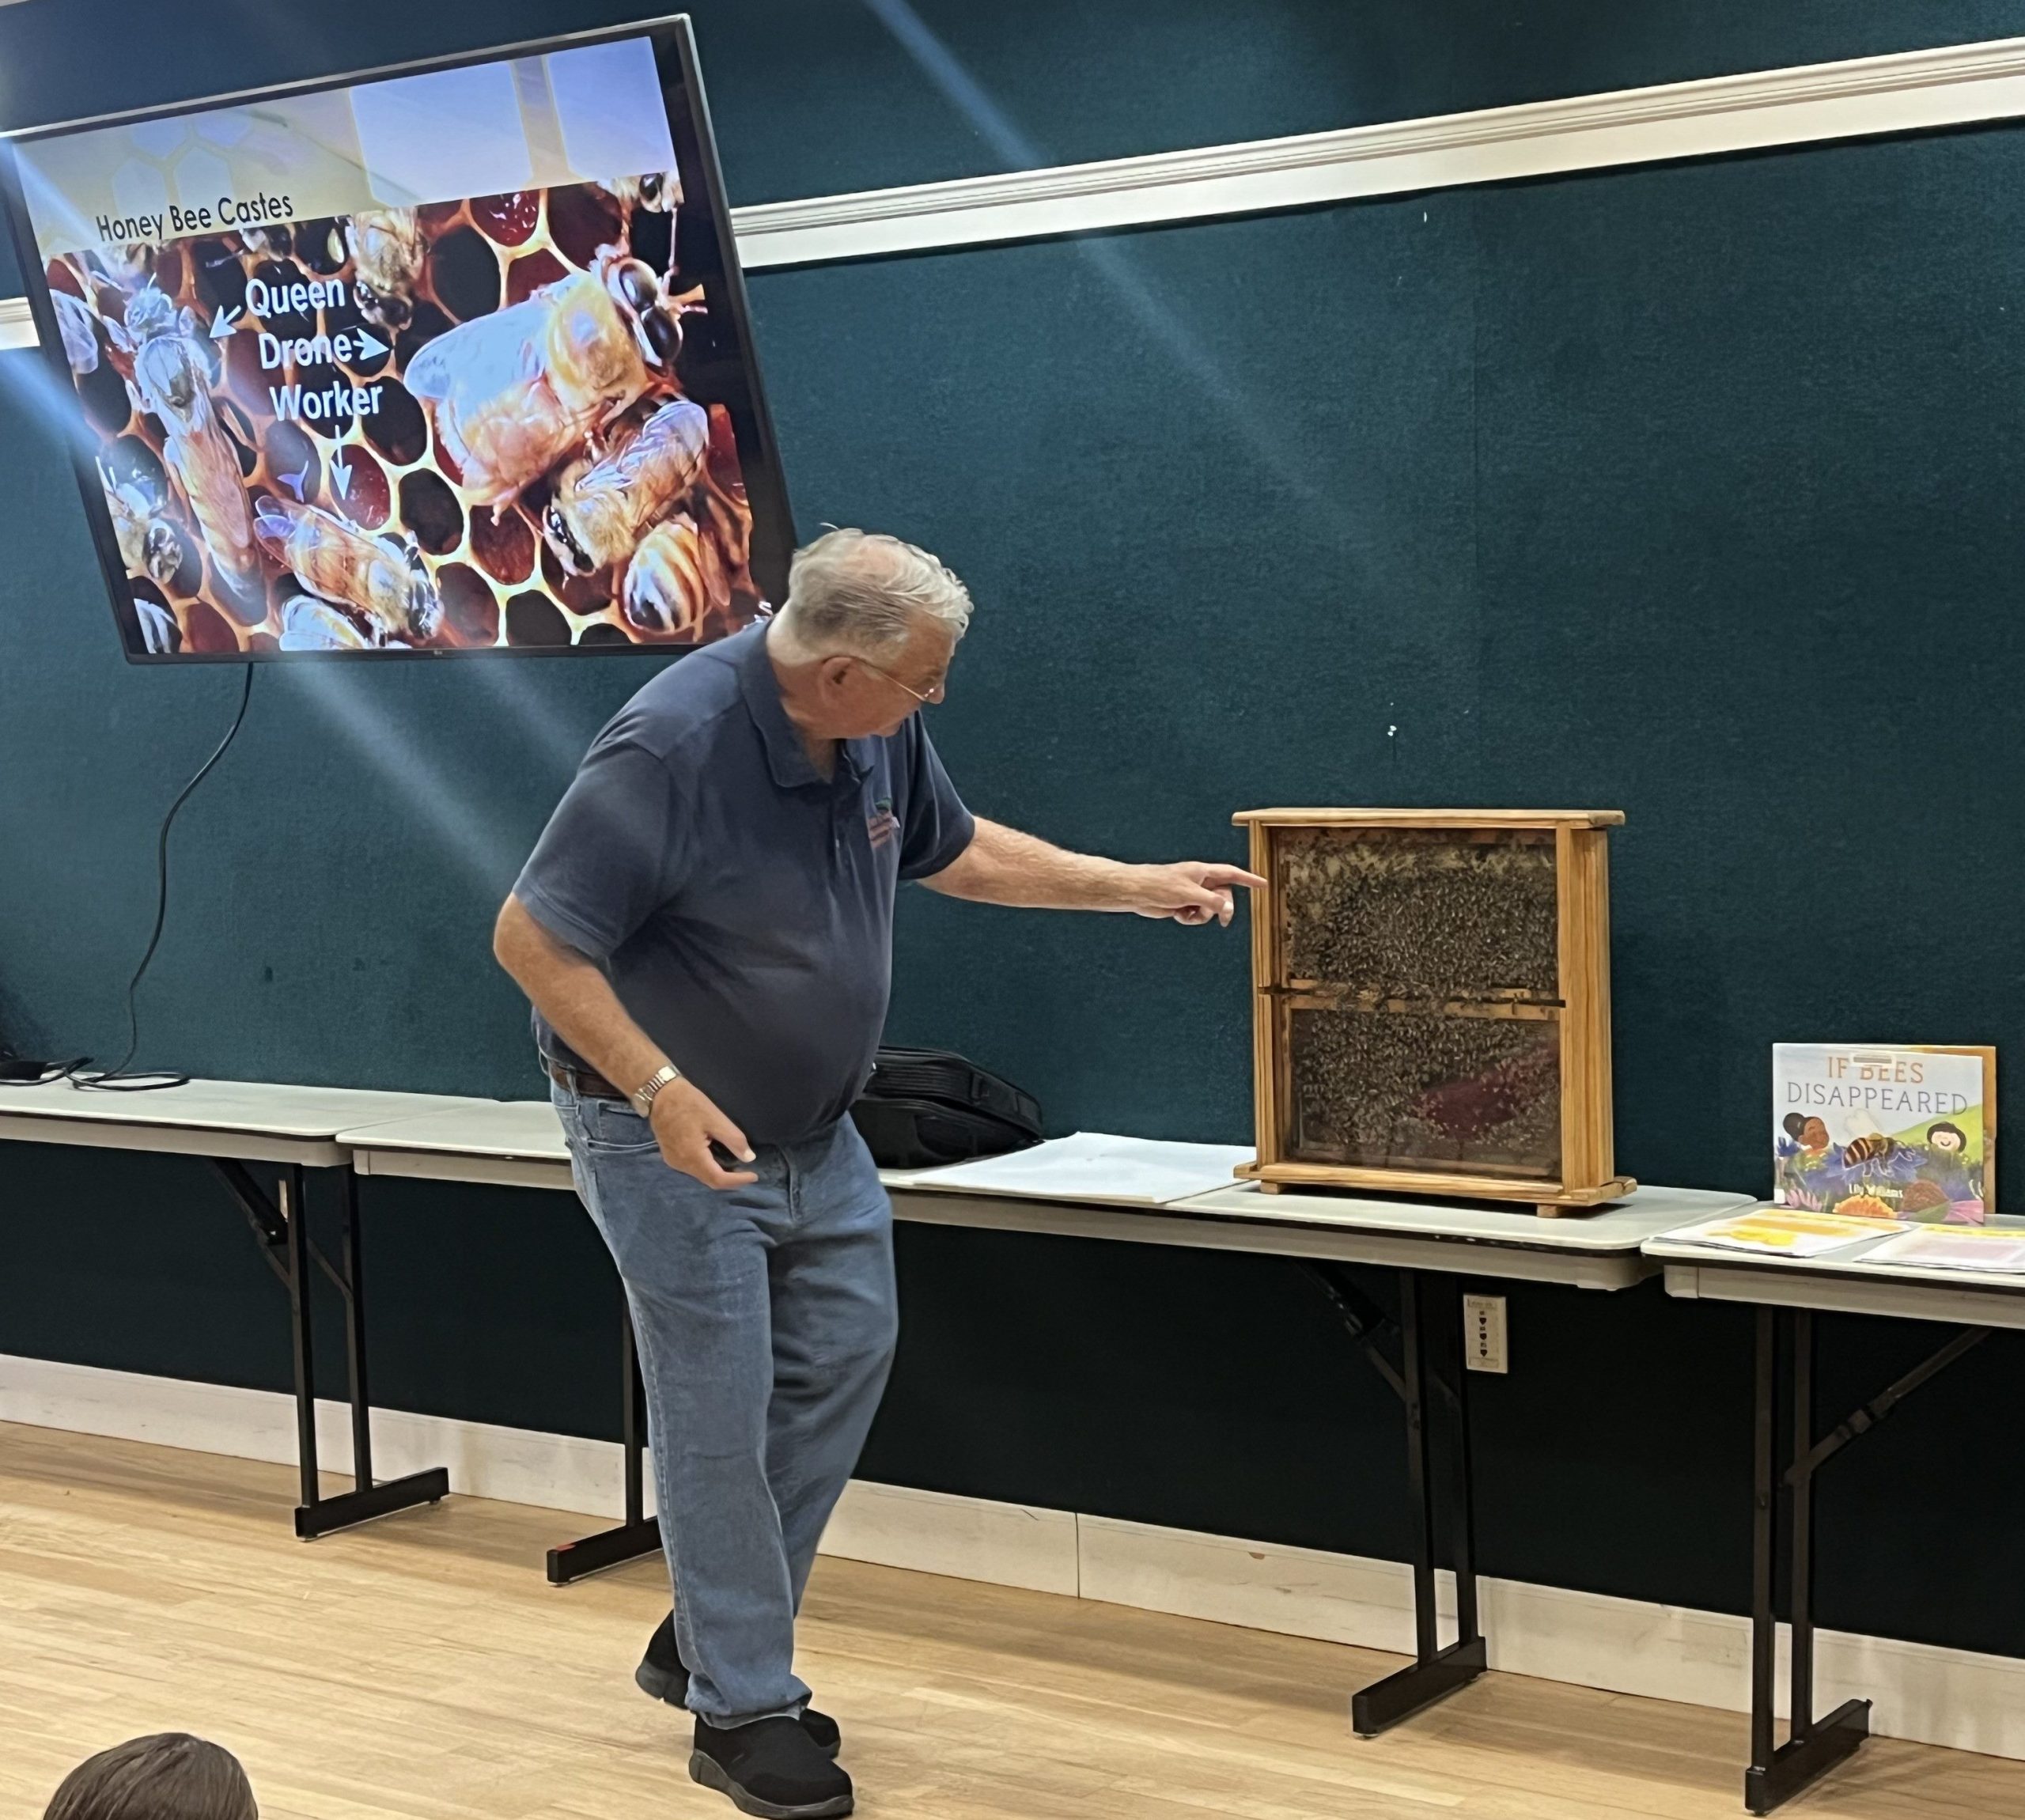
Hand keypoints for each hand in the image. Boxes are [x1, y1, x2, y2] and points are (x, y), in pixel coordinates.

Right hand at [648, 1078, 758, 1187]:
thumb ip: (733, 1140)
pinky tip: (716, 1157)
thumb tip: (749, 1158)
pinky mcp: (670, 1155)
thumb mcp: (715, 1118)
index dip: (738, 1181)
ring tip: (735, 1165)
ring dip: (718, 1173)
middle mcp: (681, 1165)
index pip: (718, 1180)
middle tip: (747, 1172)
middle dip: (730, 1179)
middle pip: (709, 1180)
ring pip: (700, 1175)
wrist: (659, 1093)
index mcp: (692, 1157)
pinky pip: (692, 1168)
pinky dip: (707, 1166)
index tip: (754, 1175)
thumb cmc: (689, 1103)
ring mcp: (673, 1161)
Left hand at [1130, 861, 1266, 925]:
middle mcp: (1199, 881)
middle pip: (1223, 896)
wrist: (1137, 892)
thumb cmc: (1161, 885)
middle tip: (1223, 922)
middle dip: (1222, 909)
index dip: (1248, 879)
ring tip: (1187, 913)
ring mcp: (1191, 894)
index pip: (1232, 874)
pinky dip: (1190, 918)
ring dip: (1202, 916)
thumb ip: (1212, 901)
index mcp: (1203, 872)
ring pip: (1210, 909)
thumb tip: (1227, 908)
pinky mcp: (1182, 904)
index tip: (1263, 884)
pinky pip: (1196, 915)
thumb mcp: (1190, 894)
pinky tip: (1177, 915)